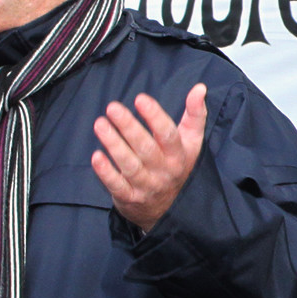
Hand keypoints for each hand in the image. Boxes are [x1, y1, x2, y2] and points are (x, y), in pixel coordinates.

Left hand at [92, 83, 207, 231]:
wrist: (167, 209)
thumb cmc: (177, 165)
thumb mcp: (191, 141)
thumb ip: (195, 114)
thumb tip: (200, 88)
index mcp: (179, 155)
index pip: (168, 135)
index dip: (155, 116)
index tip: (140, 99)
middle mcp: (164, 171)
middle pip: (146, 148)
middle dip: (129, 127)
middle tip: (113, 108)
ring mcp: (146, 186)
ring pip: (130, 166)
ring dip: (114, 145)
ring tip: (100, 124)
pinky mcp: (130, 198)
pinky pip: (117, 186)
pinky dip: (106, 172)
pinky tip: (96, 156)